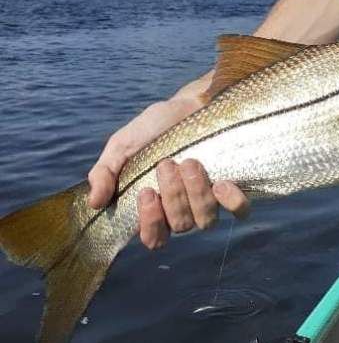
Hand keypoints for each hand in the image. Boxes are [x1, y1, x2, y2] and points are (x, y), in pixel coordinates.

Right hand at [87, 78, 248, 249]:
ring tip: (190, 162)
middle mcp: (184, 209)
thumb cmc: (154, 128)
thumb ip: (104, 172)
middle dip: (173, 195)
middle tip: (167, 162)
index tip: (146, 193)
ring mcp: (209, 200)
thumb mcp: (122, 146)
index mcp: (156, 207)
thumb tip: (94, 203)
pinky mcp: (232, 186)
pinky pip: (239, 210)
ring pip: (206, 220)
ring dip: (197, 193)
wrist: (190, 103)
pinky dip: (232, 202)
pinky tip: (222, 183)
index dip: (151, 224)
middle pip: (181, 225)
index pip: (154, 239)